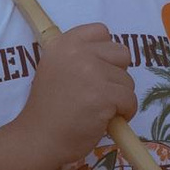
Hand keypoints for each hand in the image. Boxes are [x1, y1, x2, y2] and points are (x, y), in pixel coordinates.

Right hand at [10, 22, 137, 169]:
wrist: (39, 138)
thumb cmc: (50, 108)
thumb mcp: (55, 69)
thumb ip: (78, 57)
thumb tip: (112, 58)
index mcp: (64, 43)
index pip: (101, 31)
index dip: (105, 53)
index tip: (97, 71)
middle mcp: (78, 52)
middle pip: (121, 54)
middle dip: (116, 74)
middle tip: (99, 92)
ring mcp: (92, 73)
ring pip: (127, 80)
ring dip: (119, 97)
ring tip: (98, 109)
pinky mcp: (104, 95)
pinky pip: (130, 100)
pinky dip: (125, 112)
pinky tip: (106, 119)